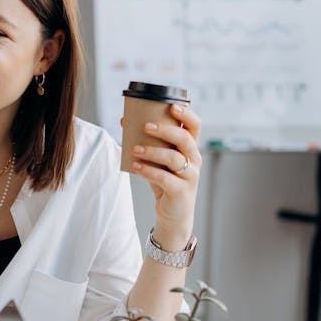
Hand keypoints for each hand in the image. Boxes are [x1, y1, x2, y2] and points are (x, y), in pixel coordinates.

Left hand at [124, 104, 201, 246]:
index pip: (195, 126)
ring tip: (134, 148)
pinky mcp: (181, 191)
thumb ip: (147, 143)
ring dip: (152, 151)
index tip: (172, 106)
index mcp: (190, 148)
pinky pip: (165, 178)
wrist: (172, 214)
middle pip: (184, 139)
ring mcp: (190, 176)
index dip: (186, 114)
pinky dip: (148, 170)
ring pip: (173, 158)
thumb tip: (125, 121)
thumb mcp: (158, 161)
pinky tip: (135, 166)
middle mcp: (194, 160)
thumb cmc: (165, 182)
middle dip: (165, 130)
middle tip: (146, 126)